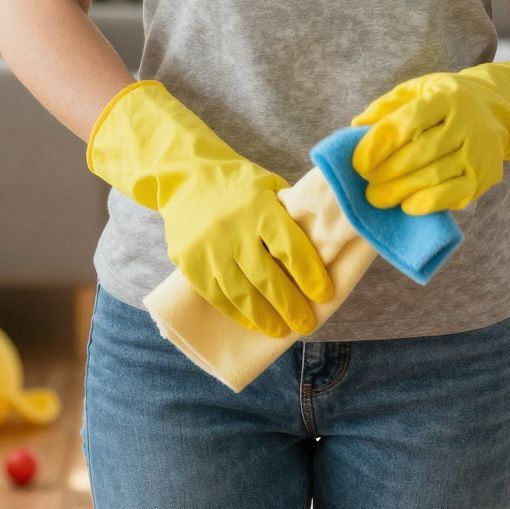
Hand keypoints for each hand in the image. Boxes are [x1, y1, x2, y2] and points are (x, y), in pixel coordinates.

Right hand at [88, 82, 335, 336]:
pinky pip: (217, 297)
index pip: (291, 249)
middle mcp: (234, 231)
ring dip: (265, 318)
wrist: (184, 178)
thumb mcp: (268, 188)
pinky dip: (238, 314)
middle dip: (291, 306)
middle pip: (268, 279)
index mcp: (260, 209)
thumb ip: (289, 215)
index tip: (325, 294)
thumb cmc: (237, 184)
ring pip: (242, 294)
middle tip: (307, 324)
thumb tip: (319, 246)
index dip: (310, 275)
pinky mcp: (190, 264)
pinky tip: (254, 322)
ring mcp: (209, 250)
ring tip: (283, 330)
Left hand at [352, 59, 509, 214]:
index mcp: (447, 97)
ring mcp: (479, 150)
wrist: (498, 109)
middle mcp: (468, 122)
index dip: (380, 144)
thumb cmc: (445, 100)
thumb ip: (386, 106)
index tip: (358, 162)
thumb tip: (356, 126)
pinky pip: (454, 195)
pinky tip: (407, 205)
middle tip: (366, 183)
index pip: (409, 121)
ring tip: (378, 197)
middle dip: (387, 172)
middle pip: (421, 152)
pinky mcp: (486, 175)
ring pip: (436, 176)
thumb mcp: (417, 90)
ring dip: (401, 191)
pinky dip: (427, 203)